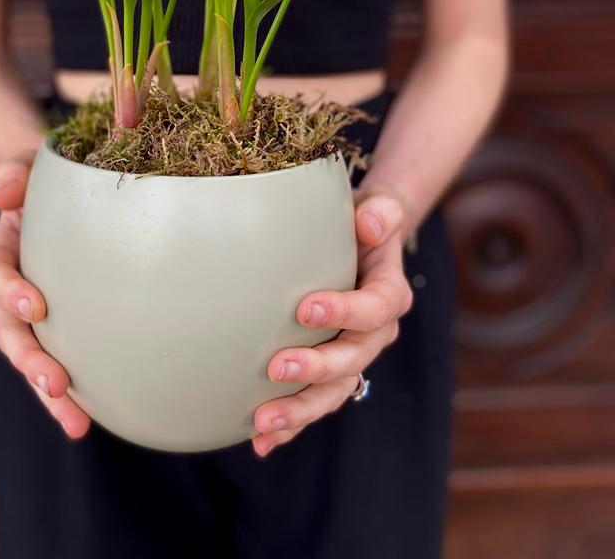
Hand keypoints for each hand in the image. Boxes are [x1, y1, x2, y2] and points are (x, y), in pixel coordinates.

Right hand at [0, 151, 90, 438]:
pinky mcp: (67, 329)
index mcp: (4, 250)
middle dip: (30, 360)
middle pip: (9, 333)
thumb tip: (6, 193)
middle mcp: (15, 288)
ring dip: (50, 392)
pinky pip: (67, 363)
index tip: (36, 305)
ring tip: (76, 421)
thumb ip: (16, 171)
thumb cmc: (51, 177)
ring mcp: (39, 315)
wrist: (75, 192)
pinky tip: (94, 420)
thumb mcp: (31, 163)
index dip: (9, 291)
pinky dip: (77, 394)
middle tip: (56, 382)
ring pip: (34, 358)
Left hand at [251, 191, 413, 457]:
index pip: (374, 308)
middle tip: (276, 369)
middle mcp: (375, 334)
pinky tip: (260, 441)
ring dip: (299, 411)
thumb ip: (380, 213)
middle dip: (315, 369)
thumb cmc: (365, 223)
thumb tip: (369, 222)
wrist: (365, 244)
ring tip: (262, 423)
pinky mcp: (331, 372)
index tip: (304, 308)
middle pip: (351, 360)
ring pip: (333, 392)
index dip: (344, 311)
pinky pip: (314, 402)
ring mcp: (353, 358)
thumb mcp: (378, 208)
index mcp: (389, 294)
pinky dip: (291, 426)